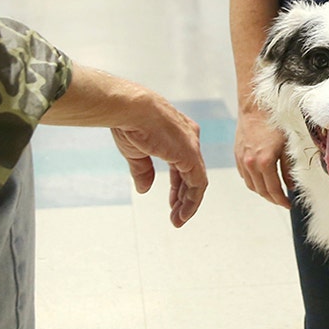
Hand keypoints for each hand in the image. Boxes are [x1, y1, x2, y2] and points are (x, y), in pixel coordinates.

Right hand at [41, 64, 207, 226]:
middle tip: (176, 215)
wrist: (131, 109)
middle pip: (191, 173)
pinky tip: (183, 214)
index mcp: (177, 134)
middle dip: (183, 196)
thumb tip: (144, 190)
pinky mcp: (191, 156)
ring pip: (196, 181)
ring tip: (178, 220)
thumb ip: (143, 171)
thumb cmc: (130, 122)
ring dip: (188, 203)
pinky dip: (192, 201)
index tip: (172, 201)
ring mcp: (191, 147)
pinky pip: (198, 184)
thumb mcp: (136, 151)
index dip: (177, 184)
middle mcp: (189, 139)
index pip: (182, 163)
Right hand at [235, 105, 291, 206]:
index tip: (288, 204)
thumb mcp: (287, 145)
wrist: (254, 107)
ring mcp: (242, 160)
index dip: (281, 200)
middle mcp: (251, 164)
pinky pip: (244, 175)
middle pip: (261, 190)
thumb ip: (289, 168)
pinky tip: (261, 180)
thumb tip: (291, 185)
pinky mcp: (237, 155)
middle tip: (282, 201)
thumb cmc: (273, 122)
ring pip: (251, 185)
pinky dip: (253, 181)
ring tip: (273, 192)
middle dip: (273, 198)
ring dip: (262, 192)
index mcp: (265, 162)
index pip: (273, 190)